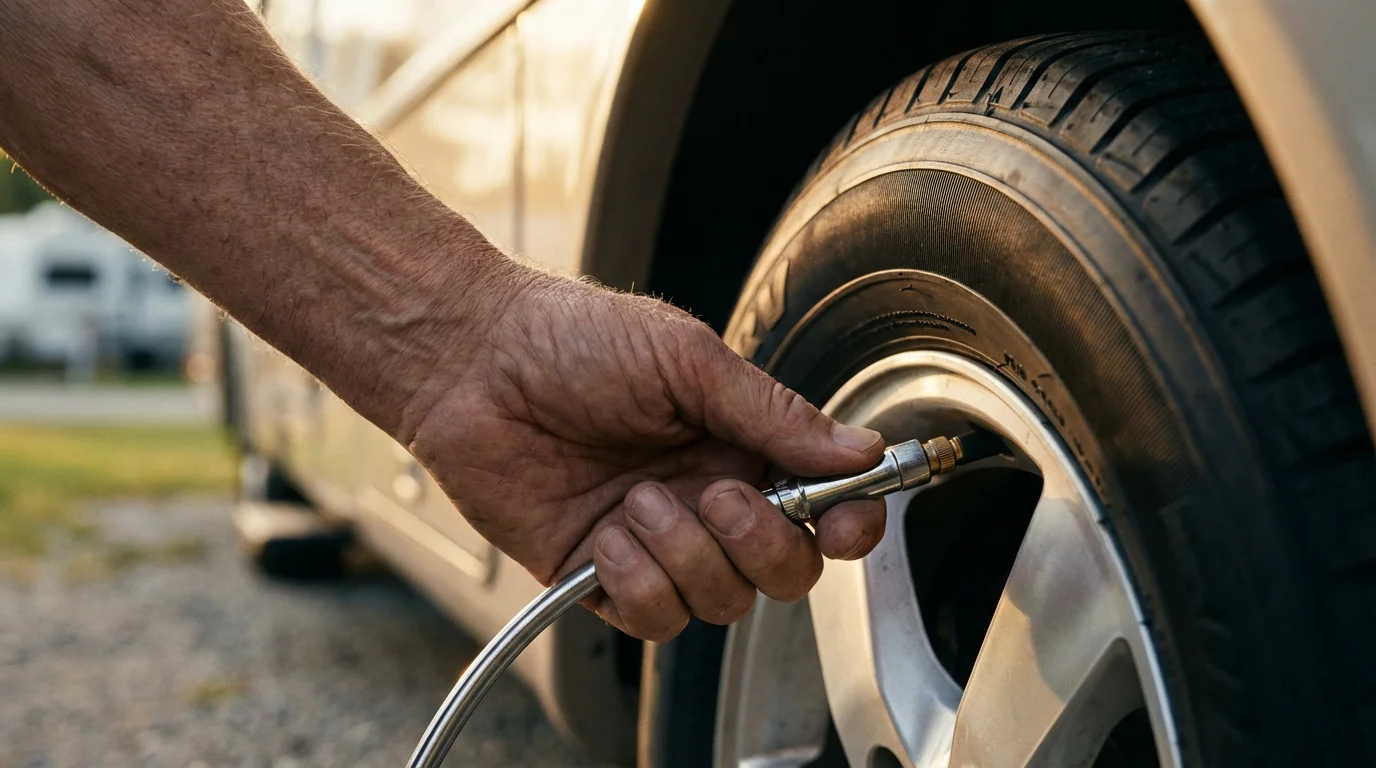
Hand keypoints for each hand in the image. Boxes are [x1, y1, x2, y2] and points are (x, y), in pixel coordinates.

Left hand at [405, 268, 887, 641]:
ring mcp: (655, 542)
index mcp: (737, 442)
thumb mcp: (688, 360)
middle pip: (784, 571)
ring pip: (721, 603)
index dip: (848, 524)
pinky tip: (603, 532)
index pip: (821, 504)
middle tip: (717, 494)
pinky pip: (654, 618)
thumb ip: (775, 415)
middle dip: (762, 545)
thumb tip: (858, 451)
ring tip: (635, 499)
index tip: (846, 522)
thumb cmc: (569, 339)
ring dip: (685, 555)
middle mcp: (704, 497)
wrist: (471, 362)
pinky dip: (635, 580)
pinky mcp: (599, 577)